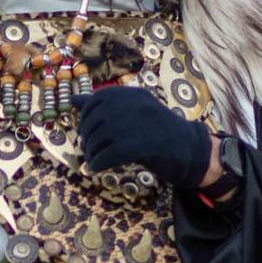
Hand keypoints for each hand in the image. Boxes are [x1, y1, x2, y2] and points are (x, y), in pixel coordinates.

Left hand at [76, 86, 212, 189]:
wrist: (190, 149)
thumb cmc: (157, 131)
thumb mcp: (131, 112)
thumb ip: (102, 106)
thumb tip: (72, 99)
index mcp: (131, 94)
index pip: (95, 101)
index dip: (85, 119)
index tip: (88, 132)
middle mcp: (133, 105)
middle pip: (94, 122)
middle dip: (87, 138)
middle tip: (90, 150)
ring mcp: (137, 124)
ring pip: (98, 139)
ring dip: (91, 153)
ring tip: (96, 160)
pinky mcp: (140, 146)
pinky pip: (107, 156)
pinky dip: (97, 164)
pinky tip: (98, 168)